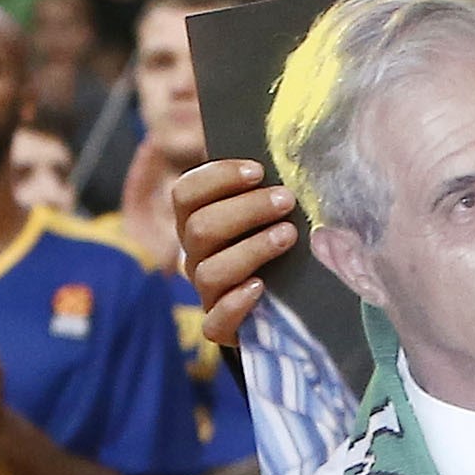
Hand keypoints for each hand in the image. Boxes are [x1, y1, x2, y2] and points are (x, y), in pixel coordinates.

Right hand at [174, 158, 302, 340]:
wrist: (288, 298)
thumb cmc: (278, 236)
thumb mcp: (271, 206)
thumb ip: (266, 183)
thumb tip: (282, 147)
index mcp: (196, 219)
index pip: (186, 192)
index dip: (217, 177)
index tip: (258, 171)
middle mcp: (196, 254)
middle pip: (200, 228)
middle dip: (246, 209)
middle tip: (286, 200)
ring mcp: (206, 292)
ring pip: (210, 272)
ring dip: (251, 250)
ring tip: (288, 236)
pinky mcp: (222, 327)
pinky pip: (215, 323)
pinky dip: (236, 304)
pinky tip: (261, 287)